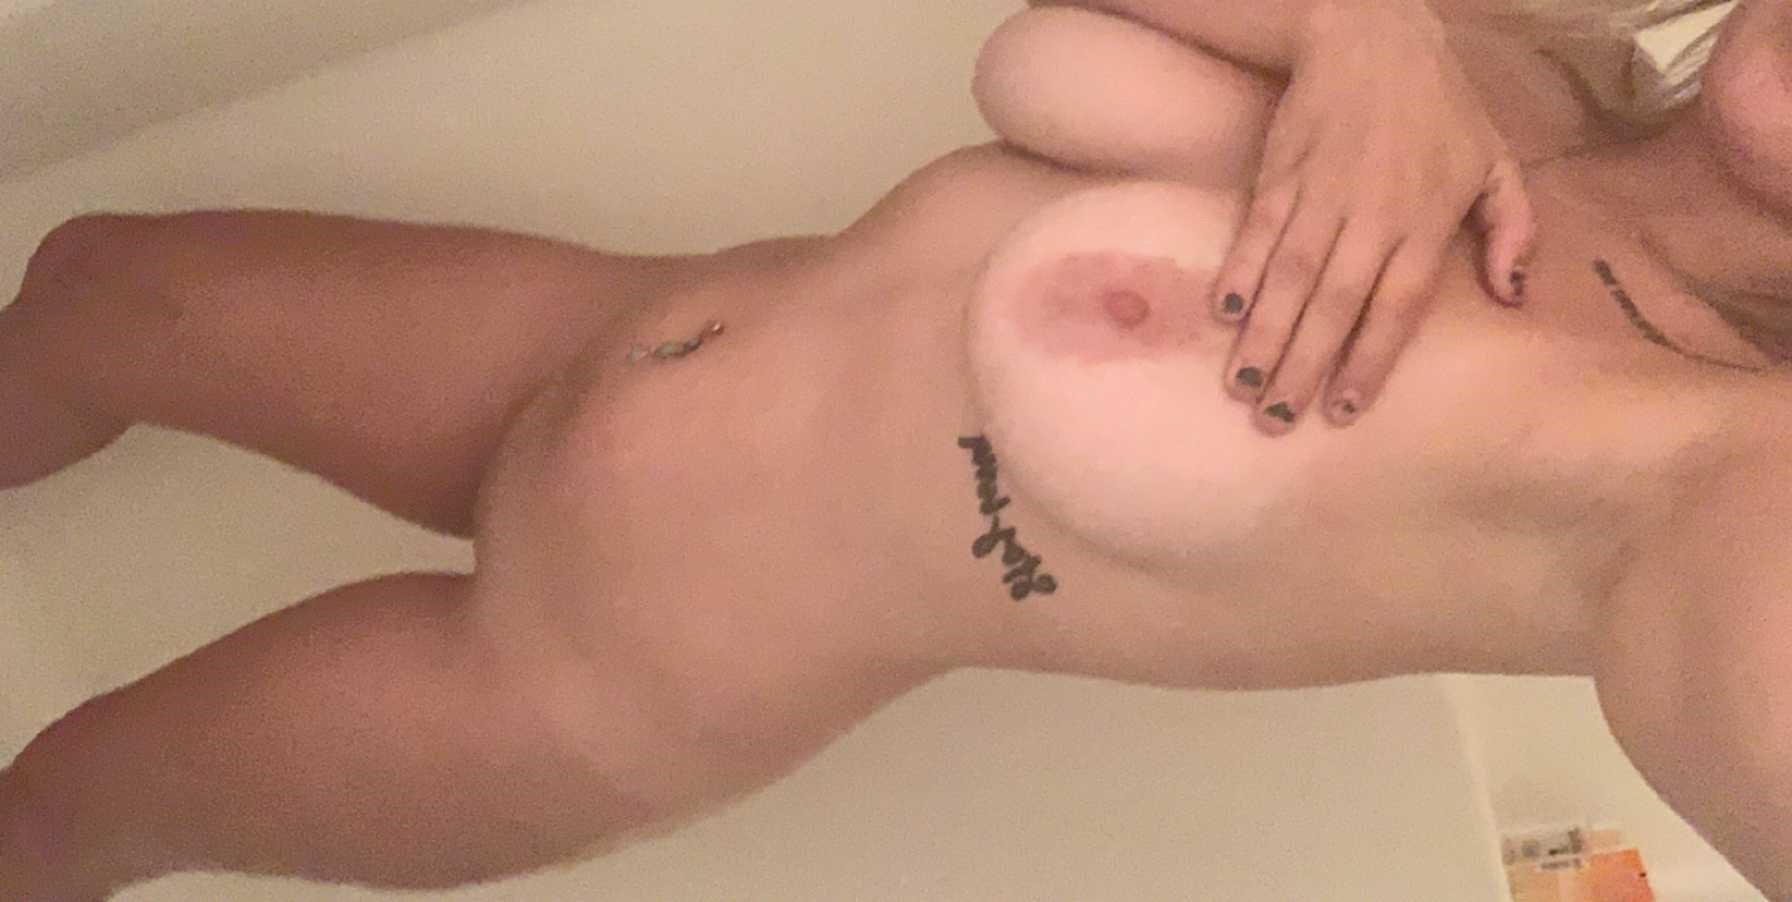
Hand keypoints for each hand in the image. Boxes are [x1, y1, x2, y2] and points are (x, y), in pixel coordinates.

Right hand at [1215, 0, 1535, 433]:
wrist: (1373, 32)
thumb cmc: (1439, 107)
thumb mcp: (1496, 160)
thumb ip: (1513, 229)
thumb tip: (1513, 296)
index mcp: (1427, 218)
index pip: (1397, 304)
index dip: (1369, 359)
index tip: (1343, 410)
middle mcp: (1372, 213)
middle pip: (1335, 301)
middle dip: (1305, 365)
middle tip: (1278, 421)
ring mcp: (1322, 193)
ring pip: (1291, 274)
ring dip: (1265, 333)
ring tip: (1242, 385)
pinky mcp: (1281, 172)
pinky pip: (1258, 230)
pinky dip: (1240, 269)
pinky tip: (1224, 312)